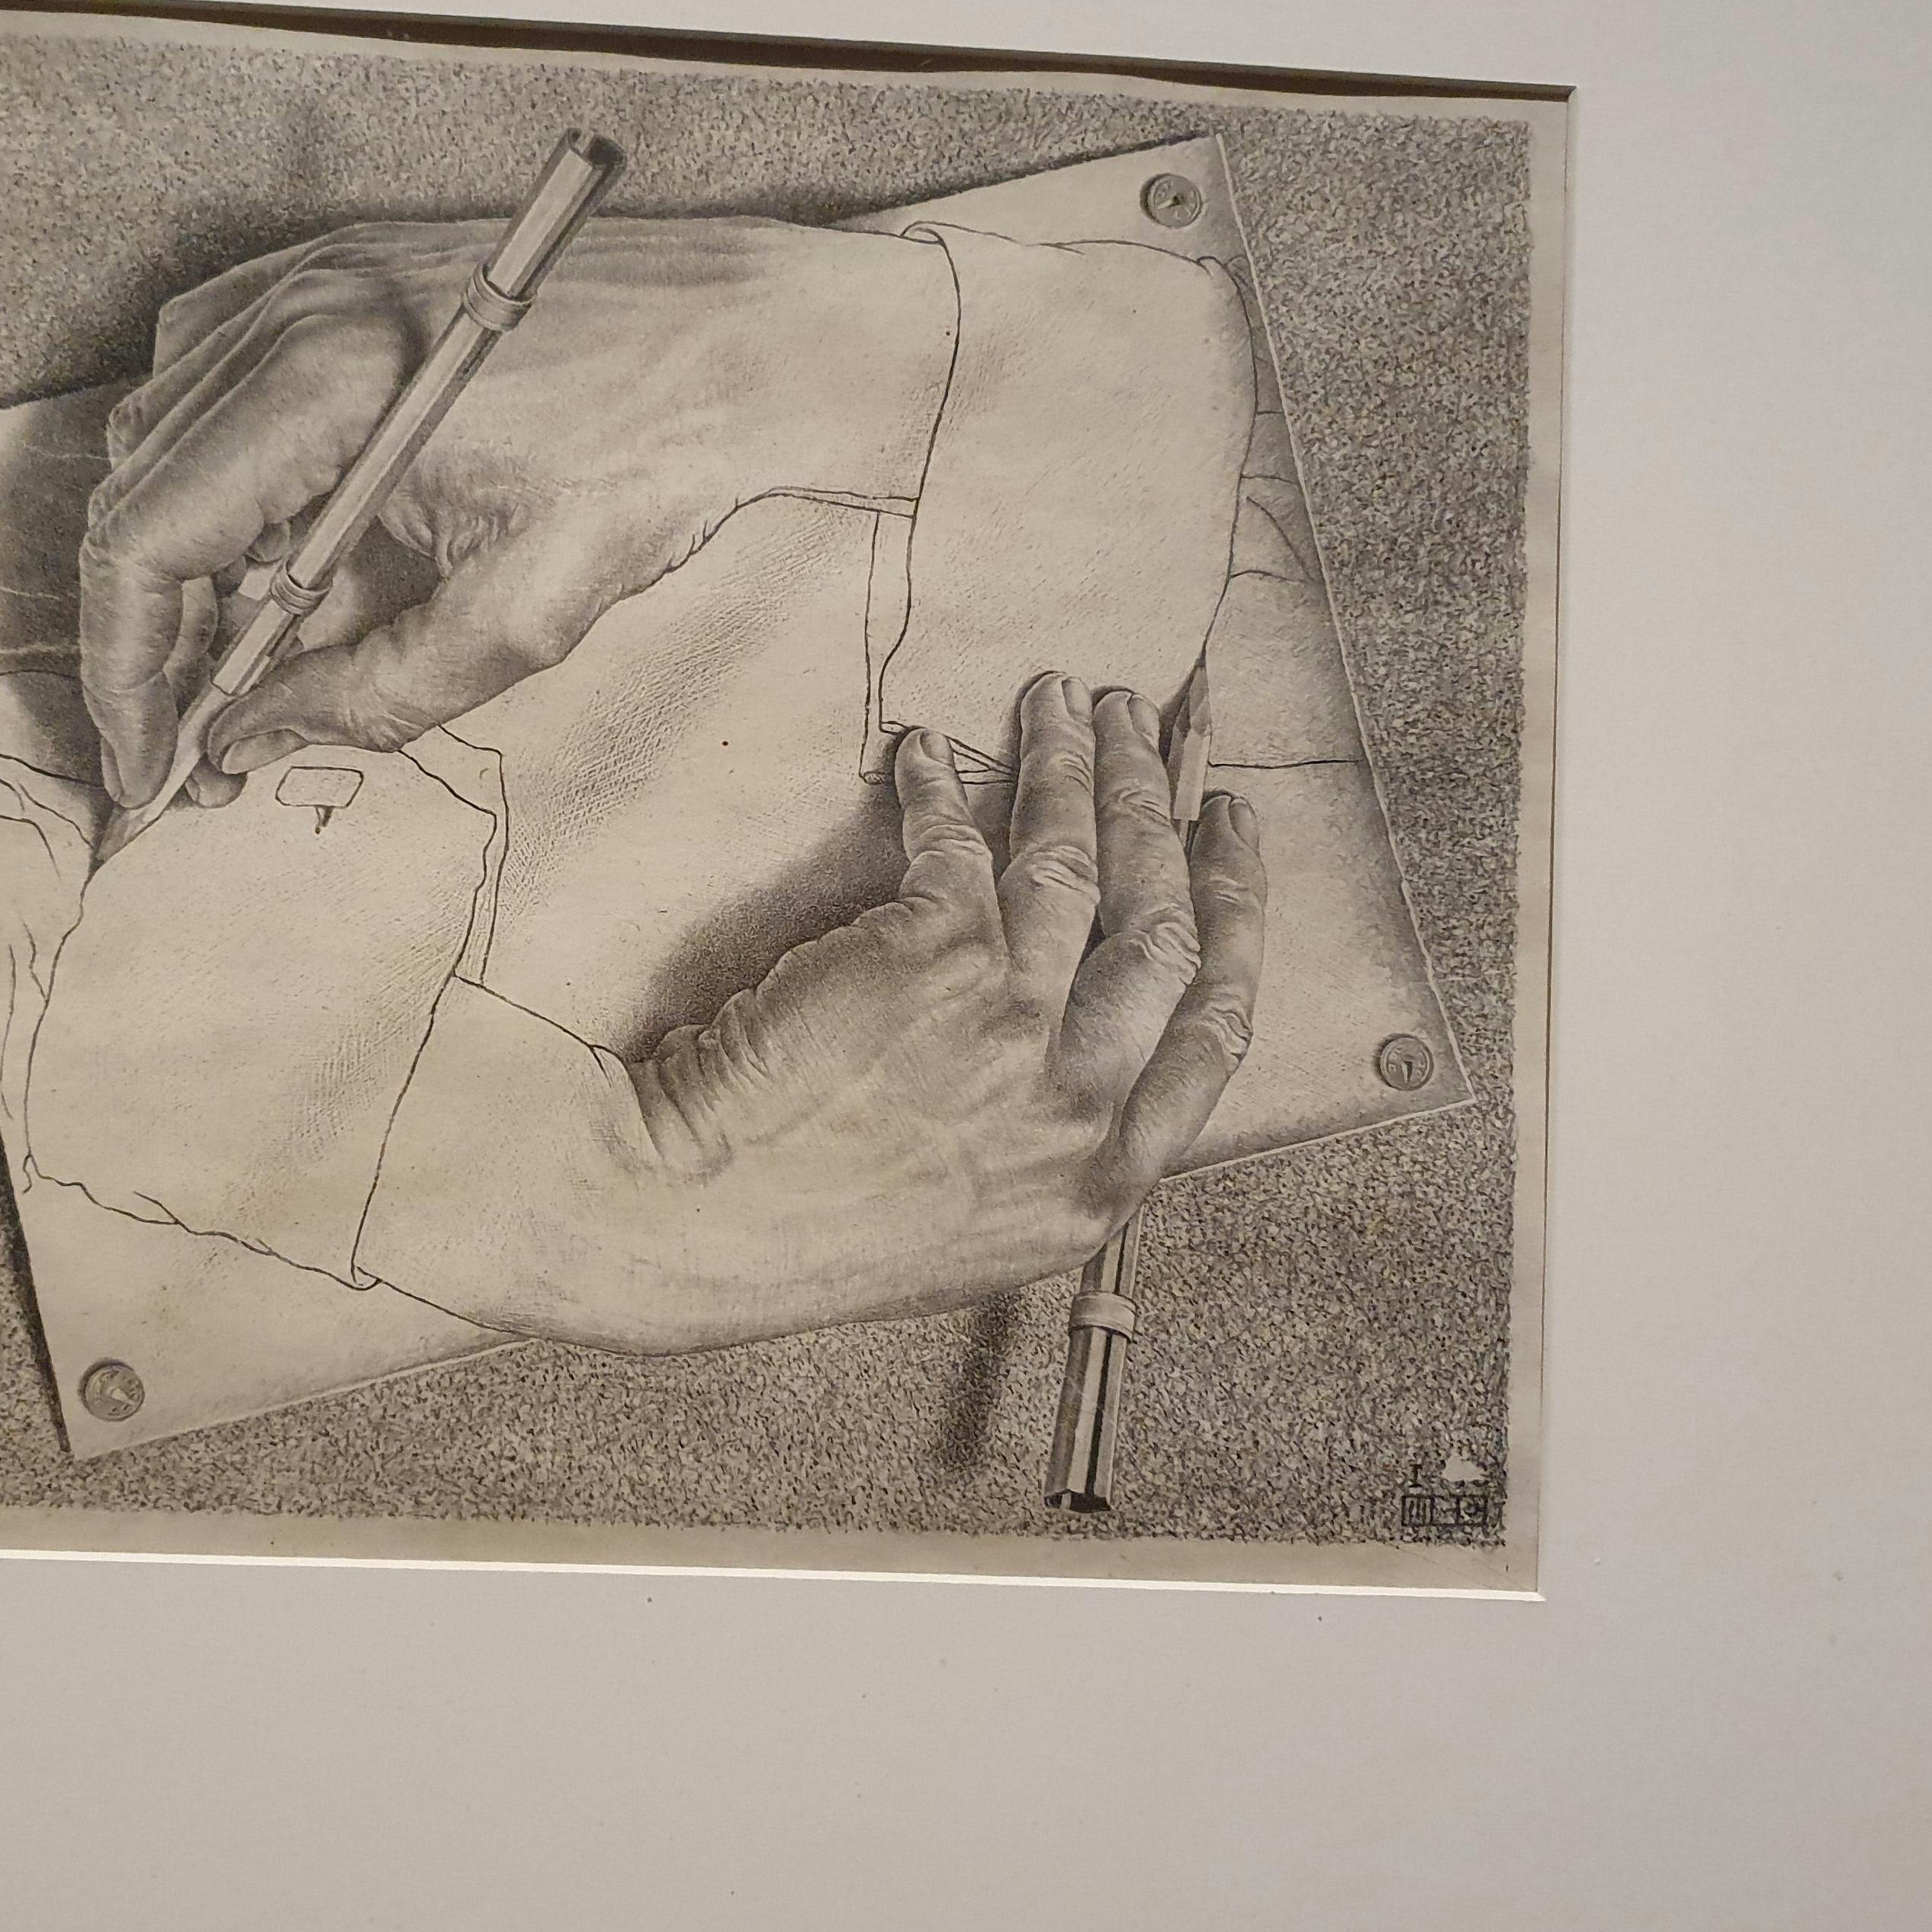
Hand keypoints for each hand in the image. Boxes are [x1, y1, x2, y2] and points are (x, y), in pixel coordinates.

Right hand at [79, 217, 954, 810]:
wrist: (758, 336)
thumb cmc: (661, 452)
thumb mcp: (526, 613)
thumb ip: (373, 694)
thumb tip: (252, 740)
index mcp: (323, 386)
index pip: (144, 540)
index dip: (124, 672)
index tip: (144, 765)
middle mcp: (287, 312)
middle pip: (135, 494)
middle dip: (152, 632)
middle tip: (205, 734)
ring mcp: (304, 279)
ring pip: (159, 442)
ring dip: (187, 557)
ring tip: (267, 646)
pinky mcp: (332, 274)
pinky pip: (211, 381)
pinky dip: (221, 474)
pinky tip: (293, 540)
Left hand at [525, 674, 1266, 1353]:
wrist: (694, 1225)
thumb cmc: (806, 1233)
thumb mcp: (974, 1229)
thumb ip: (1047, 1147)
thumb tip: (1082, 1055)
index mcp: (1100, 1184)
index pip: (1215, 1031)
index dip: (1237, 917)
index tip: (1231, 841)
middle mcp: (1079, 1105)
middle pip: (1164, 926)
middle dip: (1163, 810)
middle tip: (1152, 730)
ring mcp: (1016, 1026)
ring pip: (1080, 864)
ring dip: (1078, 763)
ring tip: (1066, 697)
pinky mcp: (934, 957)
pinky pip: (958, 842)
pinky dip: (941, 785)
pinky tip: (926, 747)